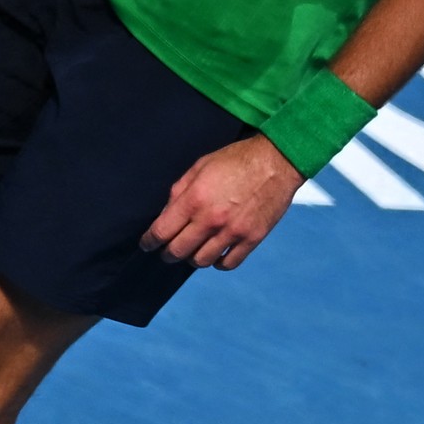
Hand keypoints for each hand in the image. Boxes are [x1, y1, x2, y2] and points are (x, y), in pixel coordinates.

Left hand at [140, 135, 304, 270]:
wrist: (277, 161)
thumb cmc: (236, 160)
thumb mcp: (200, 166)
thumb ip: (179, 191)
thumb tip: (166, 214)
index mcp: (194, 199)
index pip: (161, 231)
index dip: (149, 241)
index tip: (147, 244)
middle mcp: (211, 219)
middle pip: (178, 251)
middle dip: (167, 253)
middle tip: (167, 251)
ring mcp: (233, 232)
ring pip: (201, 261)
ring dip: (192, 258)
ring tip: (192, 251)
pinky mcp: (252, 238)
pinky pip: (228, 264)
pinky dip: (217, 263)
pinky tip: (215, 255)